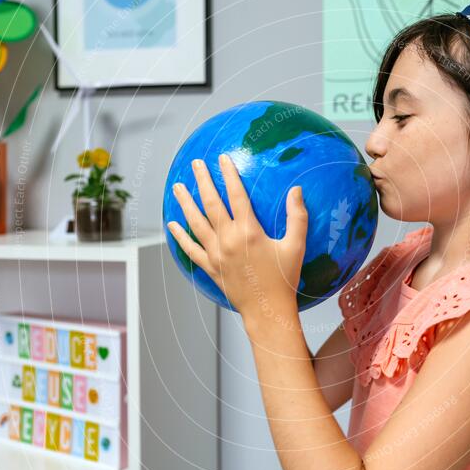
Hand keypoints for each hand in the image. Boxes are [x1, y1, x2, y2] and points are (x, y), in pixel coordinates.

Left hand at [167, 154, 308, 318]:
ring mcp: (216, 254)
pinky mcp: (210, 268)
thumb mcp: (296, 246)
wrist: (268, 310)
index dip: (229, 175)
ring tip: (178, 187)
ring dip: (186, 203)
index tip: (222, 159)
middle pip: (211, 204)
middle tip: (196, 164)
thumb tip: (296, 190)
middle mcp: (228, 240)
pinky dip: (180, 236)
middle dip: (203, 181)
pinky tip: (173, 224)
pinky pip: (191, 249)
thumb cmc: (284, 279)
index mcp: (249, 232)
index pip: (236, 195)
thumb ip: (297, 216)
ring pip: (196, 222)